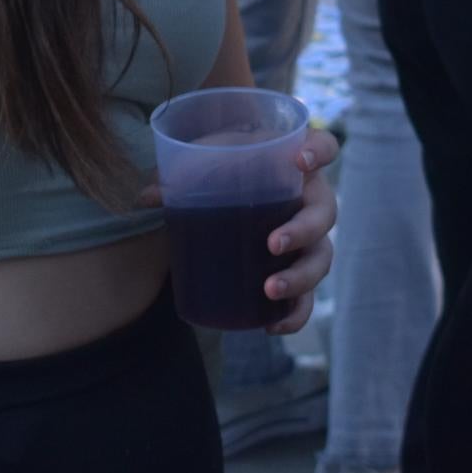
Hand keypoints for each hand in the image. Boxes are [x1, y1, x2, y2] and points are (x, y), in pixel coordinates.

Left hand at [138, 125, 340, 332]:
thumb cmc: (218, 169)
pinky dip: (295, 315)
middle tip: (271, 244)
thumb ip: (177, 176)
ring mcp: (308, 239)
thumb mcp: (201, 163)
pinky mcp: (295, 272)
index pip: (324, 146)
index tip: (300, 161)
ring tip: (269, 290)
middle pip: (325, 213)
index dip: (320, 151)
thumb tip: (146, 197)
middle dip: (303, 231)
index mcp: (294, 161)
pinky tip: (271, 325)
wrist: (220, 195)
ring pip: (320, 259)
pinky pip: (307, 299)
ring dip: (300, 277)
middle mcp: (310, 199)